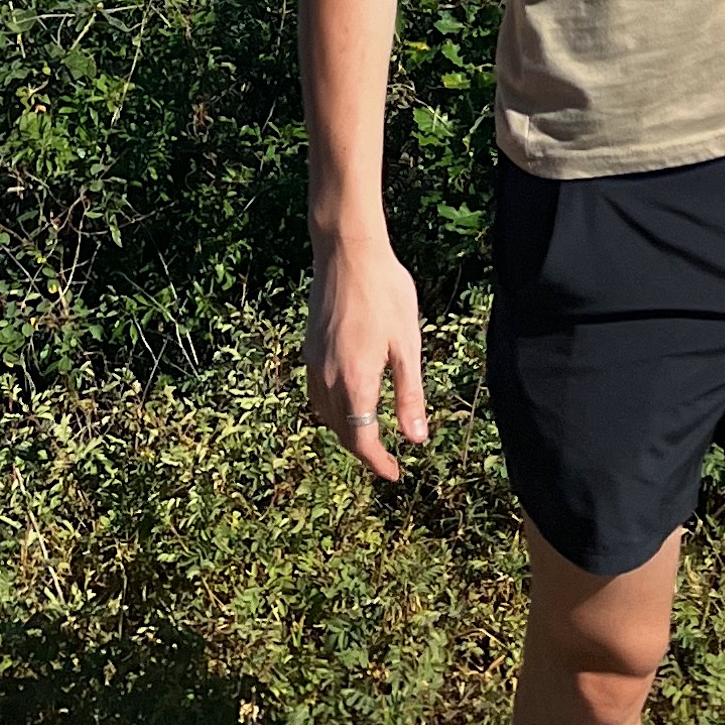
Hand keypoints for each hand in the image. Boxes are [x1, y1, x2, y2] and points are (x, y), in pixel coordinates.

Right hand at [307, 232, 428, 480]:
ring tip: (369, 434)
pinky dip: (332, 410)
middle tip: (386, 458)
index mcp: (356, 380)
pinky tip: (347, 401)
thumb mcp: (407, 343)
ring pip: (326, 415)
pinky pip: (317, 394)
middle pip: (342, 431)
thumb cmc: (385, 291)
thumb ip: (409, 394)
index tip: (393, 473)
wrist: (347, 250)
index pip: (362, 440)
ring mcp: (314, 362)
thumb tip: (416, 439)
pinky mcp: (309, 348)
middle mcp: (328, 377)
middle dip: (363, 450)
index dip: (377, 461)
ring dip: (346, 432)